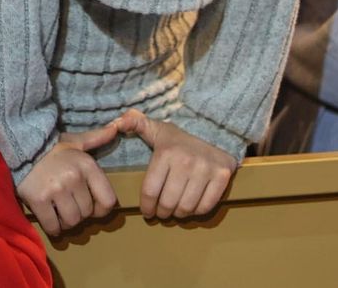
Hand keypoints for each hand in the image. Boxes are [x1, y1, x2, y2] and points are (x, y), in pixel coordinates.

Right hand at [17, 122, 122, 235]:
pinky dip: (53, 228)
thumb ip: (96, 138)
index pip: (108, 200)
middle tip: (69, 206)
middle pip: (87, 213)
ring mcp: (56, 189)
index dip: (101, 209)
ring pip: (72, 221)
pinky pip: (53, 226)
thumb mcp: (75, 141)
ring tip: (59, 212)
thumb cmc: (51, 148)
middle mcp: (74, 177)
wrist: (19, 149)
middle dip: (80, 214)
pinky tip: (49, 219)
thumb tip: (115, 128)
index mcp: (87, 166)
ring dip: (66, 222)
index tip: (92, 207)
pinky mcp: (38, 200)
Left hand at [117, 110, 235, 219]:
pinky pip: (205, 206)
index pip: (150, 191)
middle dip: (162, 212)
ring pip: (186, 207)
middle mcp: (186, 161)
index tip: (147, 211)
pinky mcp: (222, 177)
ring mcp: (206, 169)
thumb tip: (116, 123)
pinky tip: (191, 207)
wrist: (214, 132)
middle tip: (161, 212)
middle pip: (167, 202)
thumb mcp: (155, 129)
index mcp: (166, 153)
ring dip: (178, 214)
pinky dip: (196, 212)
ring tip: (175, 211)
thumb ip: (134, 123)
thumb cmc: (179, 139)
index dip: (146, 206)